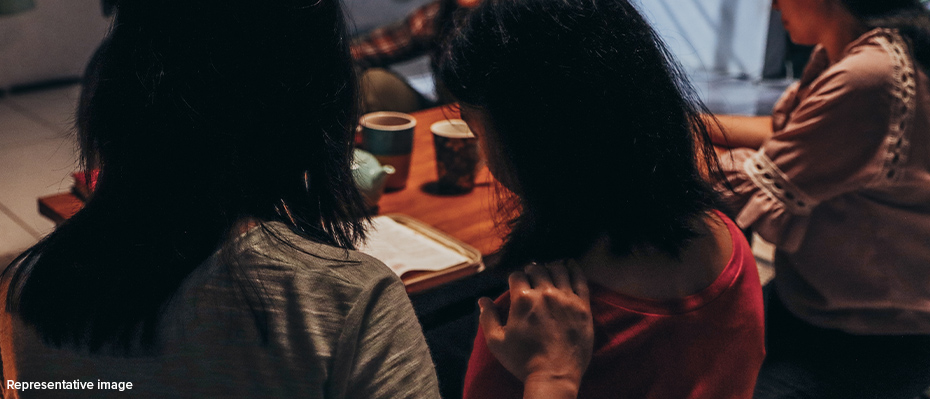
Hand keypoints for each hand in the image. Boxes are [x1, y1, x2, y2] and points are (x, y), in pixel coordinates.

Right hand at [478, 261, 593, 397]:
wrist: (554, 376)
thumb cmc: (523, 361)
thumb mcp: (497, 342)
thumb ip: (488, 318)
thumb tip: (482, 299)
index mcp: (523, 300)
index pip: (517, 275)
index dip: (515, 278)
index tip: (516, 284)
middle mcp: (545, 294)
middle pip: (538, 269)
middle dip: (532, 271)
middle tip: (532, 277)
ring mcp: (566, 299)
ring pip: (558, 270)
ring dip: (551, 268)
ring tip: (549, 272)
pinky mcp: (583, 306)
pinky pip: (580, 279)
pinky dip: (574, 269)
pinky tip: (570, 265)